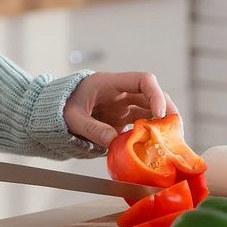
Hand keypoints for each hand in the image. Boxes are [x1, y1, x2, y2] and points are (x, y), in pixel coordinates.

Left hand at [63, 71, 177, 147]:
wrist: (51, 111)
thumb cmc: (60, 108)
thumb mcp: (72, 118)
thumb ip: (91, 128)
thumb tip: (112, 140)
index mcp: (111, 84)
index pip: (143, 80)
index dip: (156, 95)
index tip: (159, 114)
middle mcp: (121, 92)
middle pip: (153, 95)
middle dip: (167, 110)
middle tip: (175, 130)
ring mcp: (122, 106)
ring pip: (151, 110)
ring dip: (162, 124)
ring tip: (171, 141)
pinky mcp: (121, 119)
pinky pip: (142, 123)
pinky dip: (151, 133)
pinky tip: (156, 147)